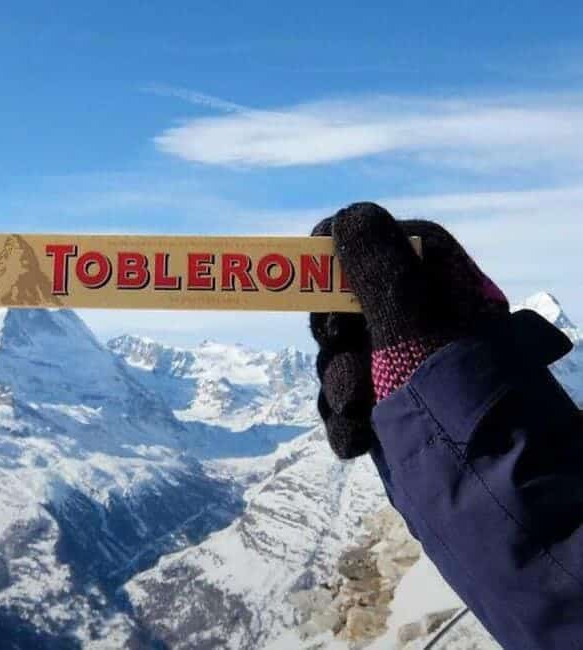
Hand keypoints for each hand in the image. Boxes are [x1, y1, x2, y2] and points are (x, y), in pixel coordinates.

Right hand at [310, 203, 509, 458]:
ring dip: (338, 385)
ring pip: (338, 357)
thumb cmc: (453, 401)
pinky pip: (343, 400)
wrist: (484, 498)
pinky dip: (344, 422)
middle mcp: (421, 323)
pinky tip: (360, 439)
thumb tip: (347, 215)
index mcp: (441, 287)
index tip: (314, 267)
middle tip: (340, 343)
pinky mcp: (388, 409)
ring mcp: (404, 368)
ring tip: (358, 408)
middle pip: (345, 303)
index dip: (341, 253)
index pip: (382, 243)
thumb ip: (378, 269)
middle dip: (335, 335)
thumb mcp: (412, 326)